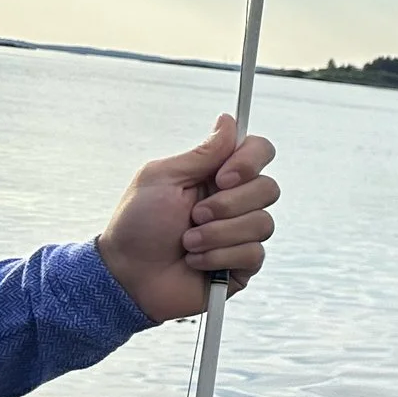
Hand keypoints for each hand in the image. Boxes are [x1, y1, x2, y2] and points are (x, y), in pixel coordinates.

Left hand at [94, 115, 279, 321]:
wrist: (128, 275)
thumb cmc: (137, 225)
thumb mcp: (162, 178)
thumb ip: (202, 153)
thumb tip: (229, 121)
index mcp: (216, 176)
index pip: (259, 152)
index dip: (249, 161)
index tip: (221, 177)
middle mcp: (234, 202)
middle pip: (268, 188)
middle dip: (227, 205)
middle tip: (194, 215)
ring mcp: (241, 233)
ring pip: (262, 223)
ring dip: (218, 234)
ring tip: (187, 242)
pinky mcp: (243, 263)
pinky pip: (254, 253)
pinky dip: (218, 256)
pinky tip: (196, 261)